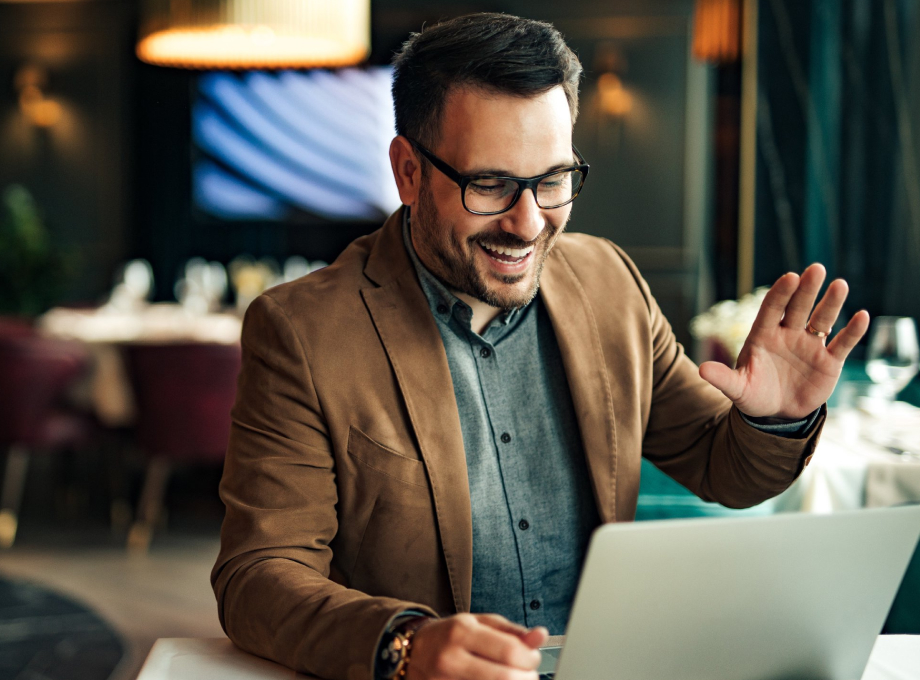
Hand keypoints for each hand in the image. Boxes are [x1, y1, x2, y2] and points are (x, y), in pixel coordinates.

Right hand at [406, 613, 547, 679]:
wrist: (410, 654)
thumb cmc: (449, 637)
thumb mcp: (478, 623)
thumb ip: (511, 631)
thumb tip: (541, 635)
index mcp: (462, 631)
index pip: (510, 652)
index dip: (530, 658)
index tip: (532, 658)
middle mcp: (451, 659)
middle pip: (505, 678)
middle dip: (526, 678)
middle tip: (526, 674)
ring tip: (511, 677)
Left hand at [699, 263, 869, 419]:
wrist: (776, 414)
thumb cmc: (754, 395)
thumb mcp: (737, 389)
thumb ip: (723, 378)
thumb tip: (702, 371)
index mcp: (764, 335)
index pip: (772, 309)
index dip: (781, 293)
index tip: (790, 277)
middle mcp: (788, 334)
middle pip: (799, 307)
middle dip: (807, 289)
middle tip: (816, 269)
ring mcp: (810, 345)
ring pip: (823, 319)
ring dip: (831, 303)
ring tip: (840, 285)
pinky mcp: (829, 361)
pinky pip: (842, 343)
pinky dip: (852, 331)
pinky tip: (862, 316)